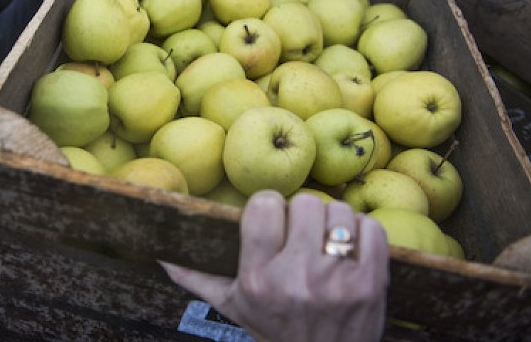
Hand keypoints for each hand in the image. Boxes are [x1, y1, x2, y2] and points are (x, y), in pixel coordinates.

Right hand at [162, 191, 388, 341]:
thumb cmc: (276, 329)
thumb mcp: (232, 305)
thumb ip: (195, 276)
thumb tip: (158, 252)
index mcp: (258, 277)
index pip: (263, 204)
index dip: (268, 207)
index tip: (271, 221)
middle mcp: (296, 277)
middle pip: (304, 202)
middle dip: (302, 215)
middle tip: (301, 234)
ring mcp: (337, 280)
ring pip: (339, 211)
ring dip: (333, 223)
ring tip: (326, 244)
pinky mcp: (372, 283)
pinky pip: (372, 228)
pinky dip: (364, 233)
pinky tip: (351, 251)